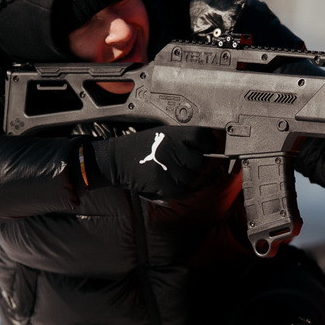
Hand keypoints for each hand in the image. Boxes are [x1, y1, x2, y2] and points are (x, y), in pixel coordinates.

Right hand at [86, 127, 223, 198]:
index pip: (202, 138)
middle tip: (181, 165)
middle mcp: (173, 147)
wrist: (116, 160)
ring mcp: (168, 165)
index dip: (208, 144)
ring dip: (184, 179)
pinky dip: (177, 190)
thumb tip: (205, 147)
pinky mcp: (163, 181)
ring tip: (170, 173)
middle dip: (193, 166)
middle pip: (199, 161)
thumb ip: (182, 139)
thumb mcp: (161, 134)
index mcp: (174, 134)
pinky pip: (181, 190)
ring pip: (191, 178)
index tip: (206, 148)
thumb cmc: (139, 147)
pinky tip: (167, 183)